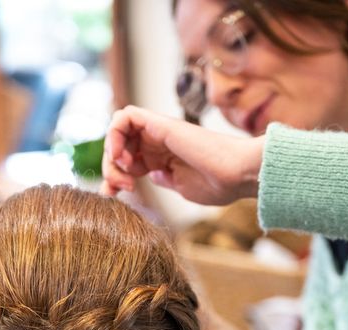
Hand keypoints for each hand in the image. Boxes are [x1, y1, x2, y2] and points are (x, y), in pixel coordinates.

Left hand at [101, 105, 263, 205]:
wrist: (238, 175)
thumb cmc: (219, 185)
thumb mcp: (182, 187)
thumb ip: (164, 179)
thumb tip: (151, 175)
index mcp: (162, 158)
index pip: (126, 161)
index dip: (113, 177)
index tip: (113, 195)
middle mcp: (159, 142)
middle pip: (118, 146)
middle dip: (110, 169)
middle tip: (121, 188)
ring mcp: (159, 132)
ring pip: (118, 129)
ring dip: (111, 152)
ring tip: (123, 173)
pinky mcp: (160, 124)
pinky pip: (125, 116)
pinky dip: (115, 134)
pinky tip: (123, 157)